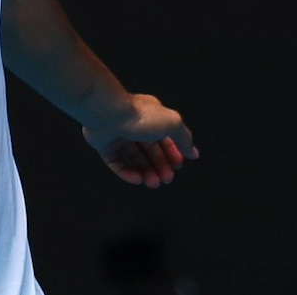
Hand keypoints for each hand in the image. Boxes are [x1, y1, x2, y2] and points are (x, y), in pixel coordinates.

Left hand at [81, 93, 199, 187]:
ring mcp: (118, 135)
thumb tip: (193, 153)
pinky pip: (116, 163)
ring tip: (153, 183)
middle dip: (160, 166)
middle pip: (150, 151)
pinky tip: (137, 179)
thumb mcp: (172, 124)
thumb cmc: (140, 116)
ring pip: (133, 159)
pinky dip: (127, 173)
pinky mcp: (104, 145)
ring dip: (146, 172)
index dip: (172, 153)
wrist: (108, 114)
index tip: (178, 165)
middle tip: (167, 179)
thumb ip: (184, 138)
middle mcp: (134, 125)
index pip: (164, 138)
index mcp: (150, 116)